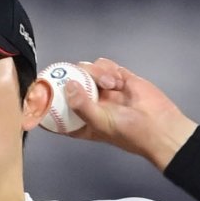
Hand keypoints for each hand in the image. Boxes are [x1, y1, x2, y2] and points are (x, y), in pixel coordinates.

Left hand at [60, 58, 197, 169]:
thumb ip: (82, 105)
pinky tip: (118, 80)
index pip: (58, 113)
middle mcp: (91, 105)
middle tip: (71, 74)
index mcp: (82, 122)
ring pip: (88, 72)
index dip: (48, 103)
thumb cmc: (130, 133)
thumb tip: (67, 86)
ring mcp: (105, 91)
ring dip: (98, 74)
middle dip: (70, 78)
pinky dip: (109, 69)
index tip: (39, 92)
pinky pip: (106, 67)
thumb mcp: (101, 123)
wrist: (161, 127)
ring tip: (113, 84)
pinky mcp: (119, 79)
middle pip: (71, 85)